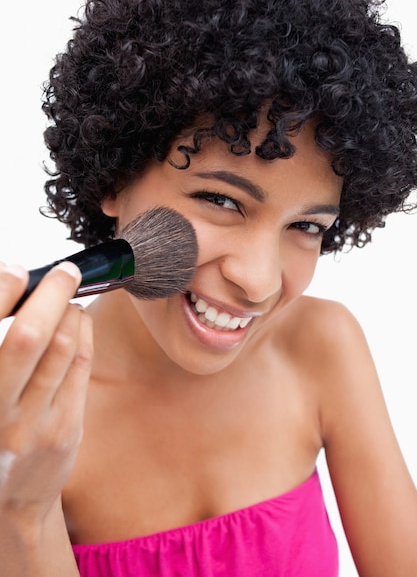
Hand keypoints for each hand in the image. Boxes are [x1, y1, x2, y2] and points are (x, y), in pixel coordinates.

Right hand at [0, 261, 92, 526]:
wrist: (6, 503)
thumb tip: (13, 289)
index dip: (2, 291)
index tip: (16, 269)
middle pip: (28, 335)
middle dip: (51, 293)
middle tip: (65, 271)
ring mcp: (31, 423)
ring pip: (62, 347)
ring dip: (71, 310)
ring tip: (70, 296)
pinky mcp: (64, 429)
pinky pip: (80, 366)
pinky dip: (83, 332)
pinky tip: (79, 320)